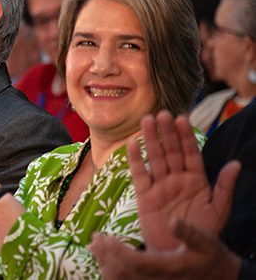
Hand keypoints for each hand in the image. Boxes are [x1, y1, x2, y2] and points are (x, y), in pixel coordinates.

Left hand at [90, 219, 240, 279]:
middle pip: (123, 273)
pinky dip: (113, 269)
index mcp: (167, 267)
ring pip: (122, 278)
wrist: (219, 278)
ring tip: (95, 246)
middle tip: (95, 239)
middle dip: (106, 256)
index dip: (117, 252)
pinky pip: (127, 279)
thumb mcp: (206, 243)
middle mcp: (157, 278)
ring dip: (106, 263)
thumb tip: (173, 221)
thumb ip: (189, 233)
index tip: (105, 238)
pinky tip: (105, 257)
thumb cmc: (212, 258)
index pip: (135, 263)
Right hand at [128, 111, 240, 249]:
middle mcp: (176, 178)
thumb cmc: (201, 234)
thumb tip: (237, 164)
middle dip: (167, 133)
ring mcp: (159, 185)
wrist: (180, 253)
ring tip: (147, 121)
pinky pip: (139, 175)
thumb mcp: (218, 211)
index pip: (190, 153)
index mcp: (196, 179)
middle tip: (163, 114)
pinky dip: (135, 160)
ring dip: (151, 139)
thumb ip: (224, 187)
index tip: (182, 119)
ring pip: (154, 158)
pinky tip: (132, 144)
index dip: (186, 136)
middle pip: (171, 151)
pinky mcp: (144, 196)